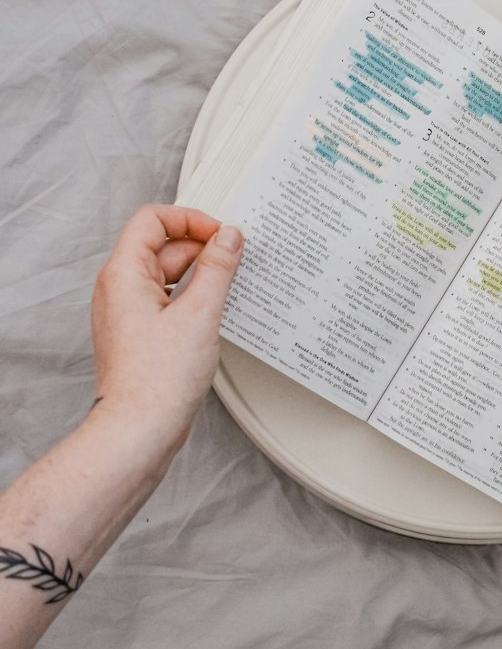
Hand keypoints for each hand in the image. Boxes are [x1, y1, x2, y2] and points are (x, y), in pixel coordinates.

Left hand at [90, 205, 243, 455]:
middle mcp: (119, 288)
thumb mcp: (199, 313)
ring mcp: (128, 312)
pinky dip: (192, 296)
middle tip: (234, 259)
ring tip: (229, 284)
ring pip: (167, 274)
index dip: (190, 219)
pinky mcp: (140, 333)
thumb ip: (218, 268)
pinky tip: (214, 310)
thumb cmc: (157, 380)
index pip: (152, 220)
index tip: (220, 234)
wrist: (139, 428)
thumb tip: (228, 237)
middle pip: (163, 246)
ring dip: (199, 273)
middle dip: (201, 247)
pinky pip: (167, 299)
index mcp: (124, 273)